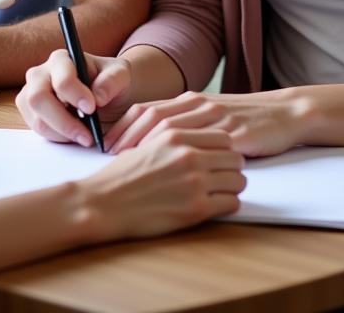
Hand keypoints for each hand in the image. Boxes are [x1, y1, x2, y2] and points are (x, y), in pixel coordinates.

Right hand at [16, 48, 132, 146]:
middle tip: (87, 135)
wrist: (107, 97)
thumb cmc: (111, 81)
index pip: (60, 78)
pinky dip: (58, 138)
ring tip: (86, 137)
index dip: (75, 95)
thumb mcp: (121, 75)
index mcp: (62, 59)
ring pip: (37, 119)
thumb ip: (112, 81)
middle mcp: (41, 74)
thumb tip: (98, 97)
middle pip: (38, 98)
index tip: (92, 108)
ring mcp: (32, 94)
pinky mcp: (32, 114)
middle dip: (63, 121)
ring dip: (62, 134)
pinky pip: (38, 130)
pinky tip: (75, 136)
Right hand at [81, 127, 245, 240]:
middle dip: (231, 168)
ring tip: (218, 192)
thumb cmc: (122, 175)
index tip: (218, 158)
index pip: (223, 136)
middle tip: (221, 177)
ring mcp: (195, 182)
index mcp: (176, 135)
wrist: (105, 202)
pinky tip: (212, 206)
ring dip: (231, 187)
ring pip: (238, 180)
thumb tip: (197, 142)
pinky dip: (226, 205)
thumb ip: (175, 138)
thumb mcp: (147, 142)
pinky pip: (231, 203)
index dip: (224, 149)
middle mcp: (189, 155)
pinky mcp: (196, 209)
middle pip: (235, 157)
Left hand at [105, 89, 307, 157]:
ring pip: (173, 127)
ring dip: (148, 144)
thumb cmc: (245, 120)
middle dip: (128, 135)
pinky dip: (185, 156)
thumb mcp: (209, 116)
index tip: (107, 144)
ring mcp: (216, 118)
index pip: (148, 109)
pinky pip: (204, 145)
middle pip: (153, 116)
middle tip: (110, 155)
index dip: (125, 125)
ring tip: (131, 162)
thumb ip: (185, 124)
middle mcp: (198, 105)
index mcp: (190, 100)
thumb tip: (152, 141)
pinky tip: (175, 168)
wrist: (284, 114)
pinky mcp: (234, 133)